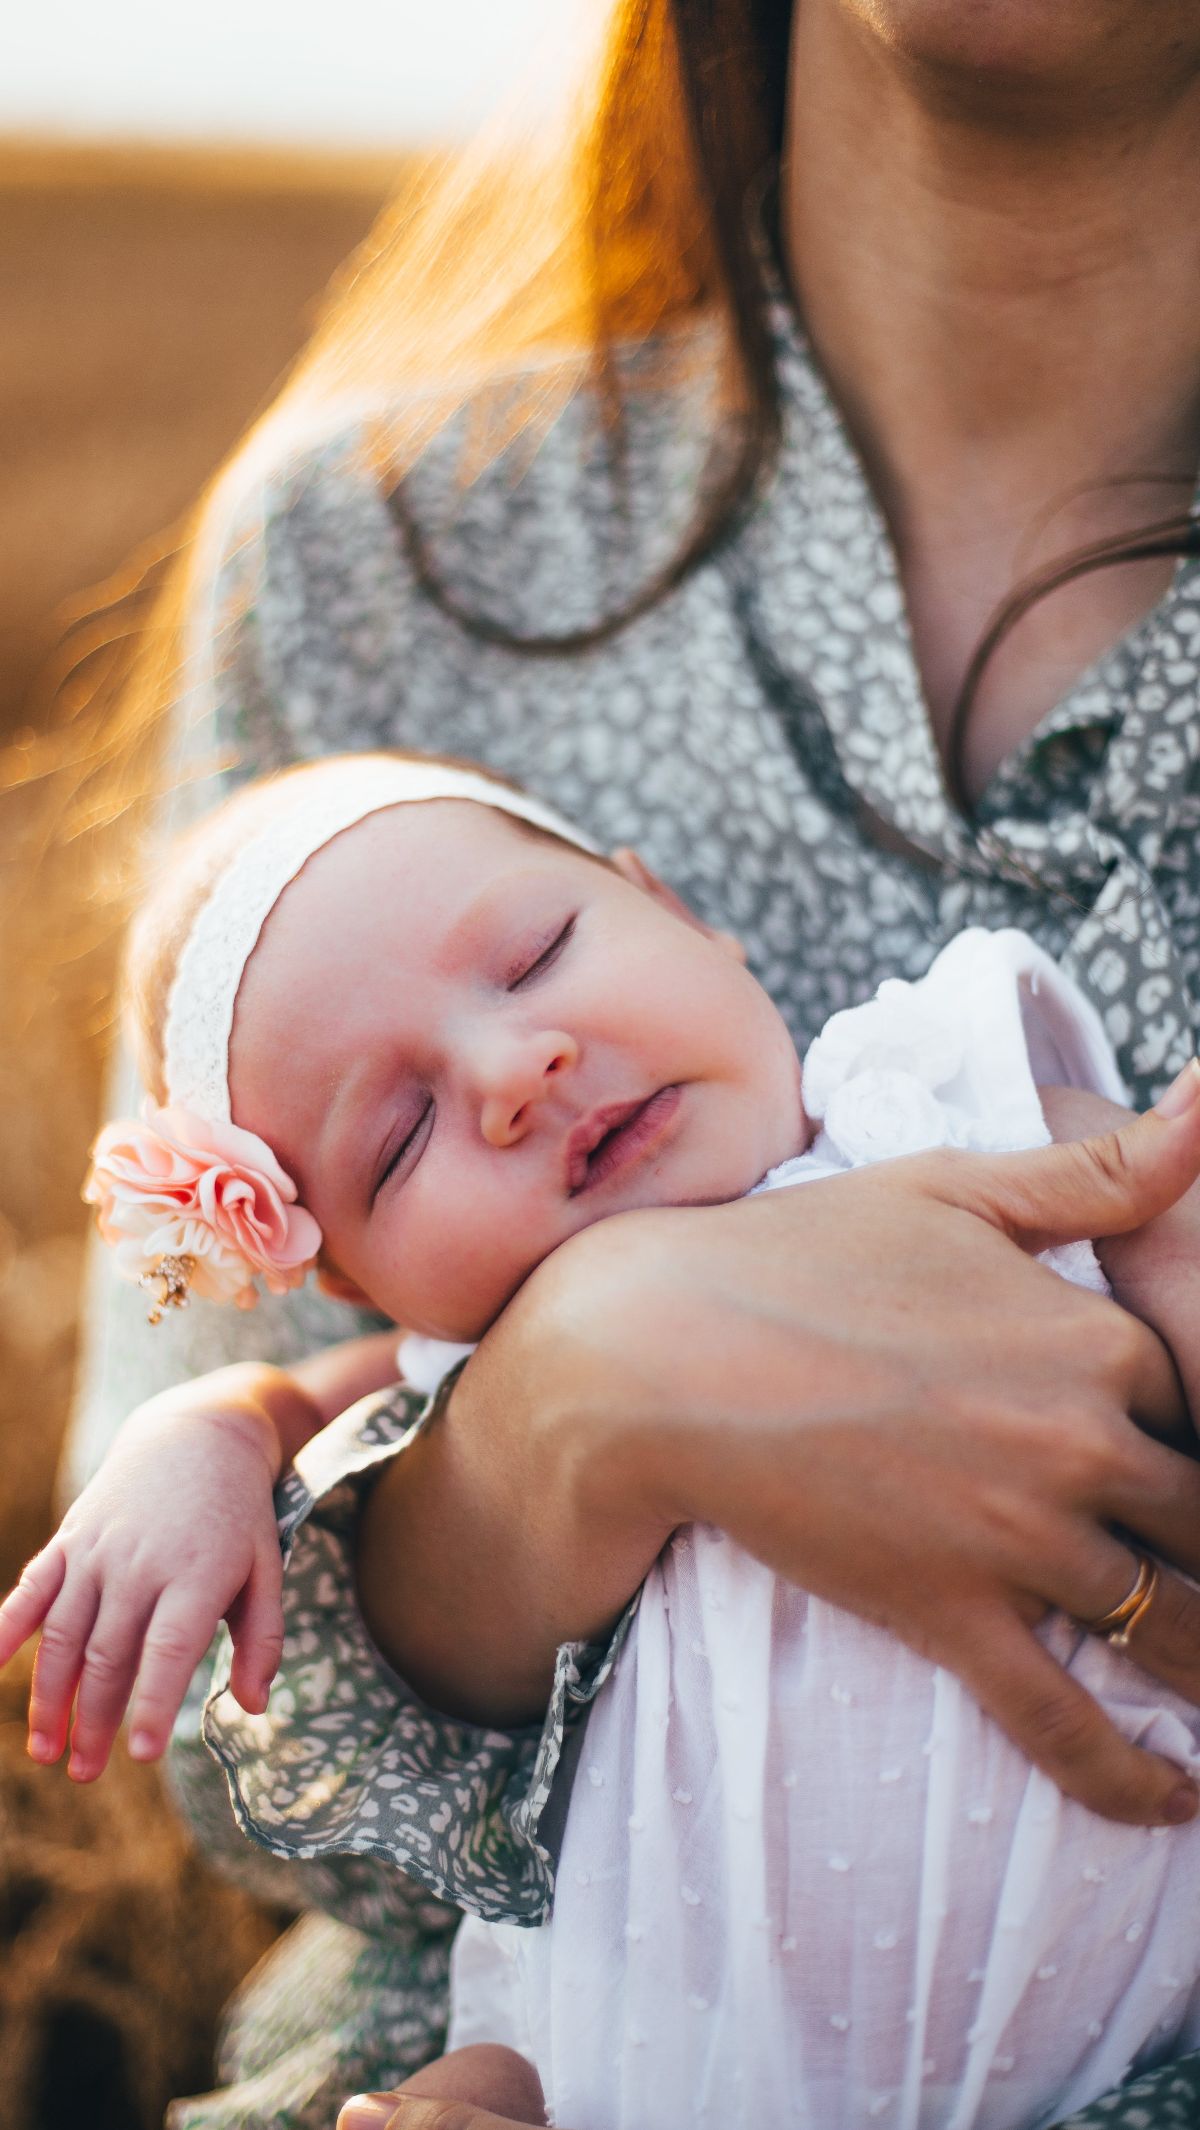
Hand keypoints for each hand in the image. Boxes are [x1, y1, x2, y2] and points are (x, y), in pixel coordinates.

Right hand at [0, 1384, 286, 1780]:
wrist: (199, 1436)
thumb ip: (263, 1638)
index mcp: (197, 1575)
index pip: (168, 1652)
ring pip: (65, 1633)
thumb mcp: (269, 1567)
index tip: (140, 1757)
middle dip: (94, 1720)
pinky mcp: (72, 1538)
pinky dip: (6, 1626)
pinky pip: (33, 1588)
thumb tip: (253, 1705)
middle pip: (109, 1654)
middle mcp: (142, 1564)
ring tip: (46, 1749)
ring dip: (50, 1695)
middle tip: (87, 1773)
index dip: (151, 1705)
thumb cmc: (239, 1514)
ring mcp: (100, 1550)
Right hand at [362, 1063, 1199, 1822]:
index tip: (1179, 1457)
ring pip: (1173, 1630)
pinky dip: (1131, 1779)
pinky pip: (1066, 1724)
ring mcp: (1021, 1541)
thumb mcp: (953, 1190)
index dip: (1198, 1433)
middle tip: (1199, 1573)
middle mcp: (1082, 1444)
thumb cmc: (802, 1256)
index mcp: (1097, 1338)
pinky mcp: (952, 1618)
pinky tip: (1173, 1799)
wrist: (661, 1352)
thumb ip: (1096, 1171)